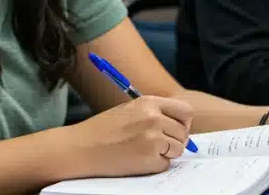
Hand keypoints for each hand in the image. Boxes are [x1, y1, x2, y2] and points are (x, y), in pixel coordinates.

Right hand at [72, 96, 194, 177]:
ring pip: (179, 149)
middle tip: (158, 144)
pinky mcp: (150, 158)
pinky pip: (166, 164)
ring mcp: (154, 138)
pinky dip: (156, 164)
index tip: (175, 128)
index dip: (183, 122)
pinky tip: (138, 159)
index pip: (185, 111)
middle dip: (175, 140)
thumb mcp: (130, 110)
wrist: (83, 147)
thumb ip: (154, 112)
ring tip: (144, 150)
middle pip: (184, 132)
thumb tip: (179, 125)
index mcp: (149, 103)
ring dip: (167, 153)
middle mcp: (154, 118)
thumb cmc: (103, 129)